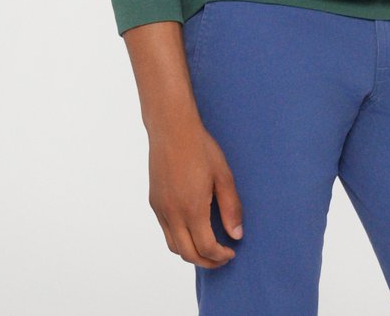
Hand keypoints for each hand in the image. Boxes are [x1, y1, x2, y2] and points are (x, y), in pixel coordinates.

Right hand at [148, 117, 244, 267]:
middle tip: (221, 258)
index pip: (206, 247)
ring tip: (207, 247)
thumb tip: (236, 234)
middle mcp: (173, 213)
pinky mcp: (154, 202)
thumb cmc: (200, 148)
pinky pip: (165, 230)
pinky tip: (191, 228)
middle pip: (188, 254)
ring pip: (173, 245)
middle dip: (207, 261)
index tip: (231, 252)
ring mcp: (160, 208)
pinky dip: (179, 238)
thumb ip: (231, 207)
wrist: (171, 128)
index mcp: (192, 208)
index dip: (220, 256)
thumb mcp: (223, 175)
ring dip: (191, 252)